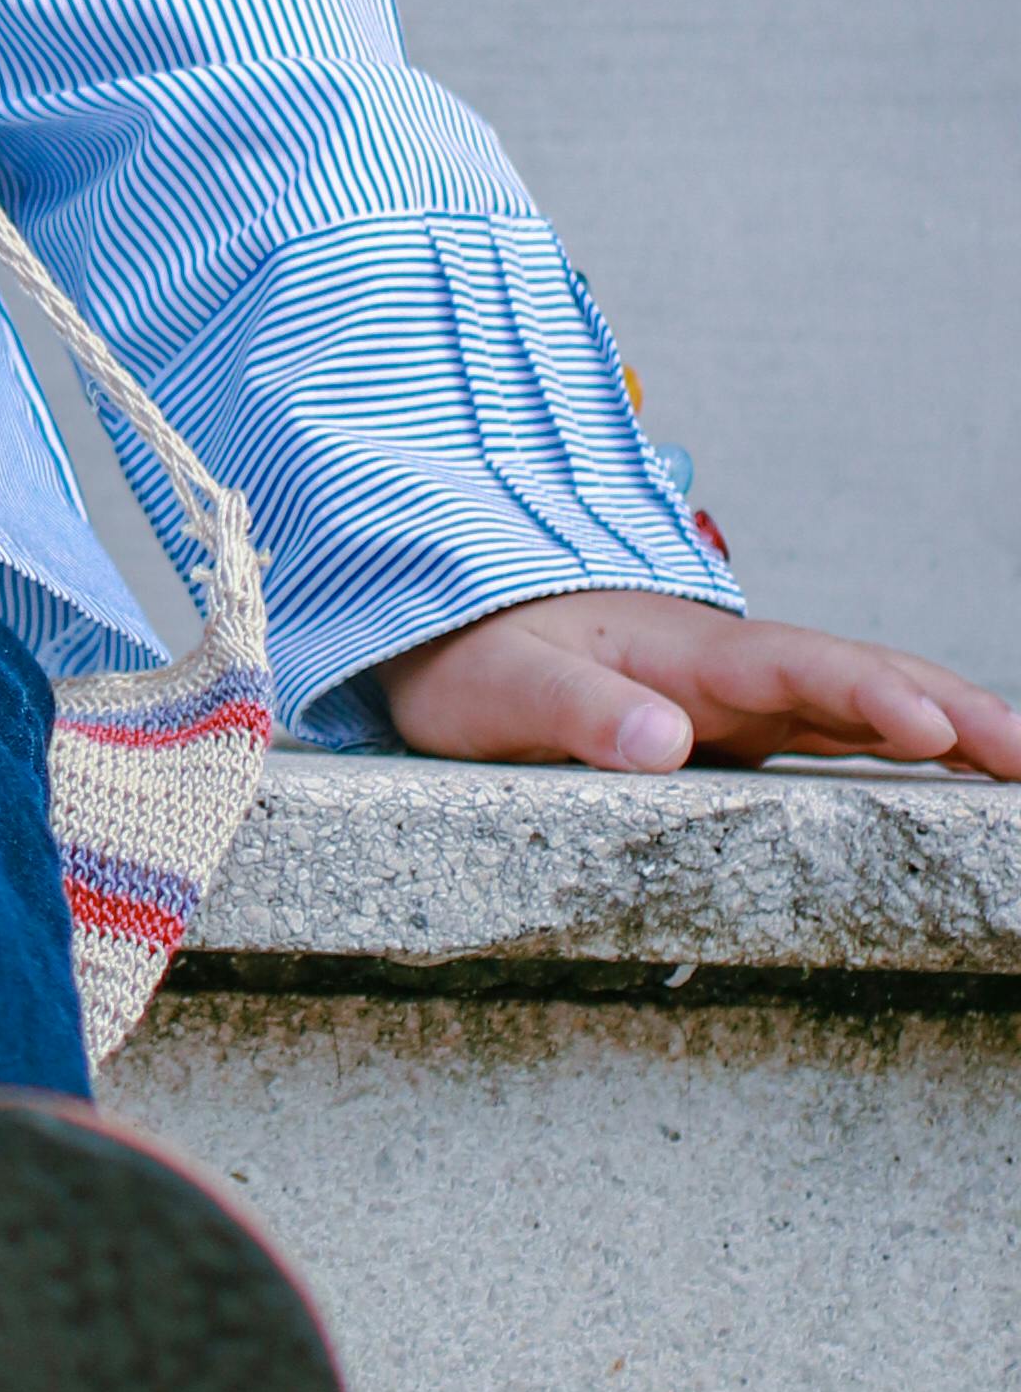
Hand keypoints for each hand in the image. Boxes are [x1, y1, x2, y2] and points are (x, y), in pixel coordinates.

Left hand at [383, 584, 1020, 781]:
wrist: (440, 624)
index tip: (934, 729)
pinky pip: (831, 724)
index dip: (866, 695)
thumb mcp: (496, 693)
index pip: (792, 669)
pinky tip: (948, 767)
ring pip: (860, 698)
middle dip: (950, 708)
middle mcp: (725, 666)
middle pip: (857, 676)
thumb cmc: (466, 658)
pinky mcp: (731, 720)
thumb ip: (574, 714)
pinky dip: (898, 737)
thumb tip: (661, 740)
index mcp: (678, 653)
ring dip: (945, 722)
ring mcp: (737, 692)